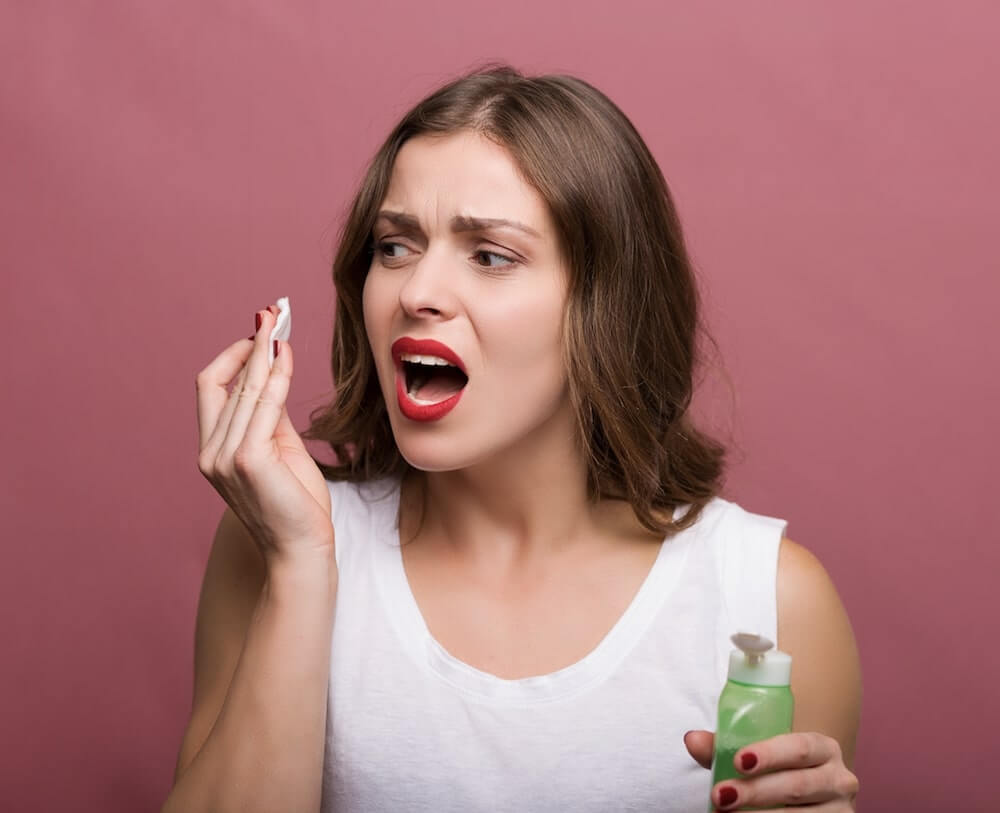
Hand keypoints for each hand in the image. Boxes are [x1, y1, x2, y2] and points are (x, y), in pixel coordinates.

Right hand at [196, 306, 334, 566]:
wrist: (303, 549)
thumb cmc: (295, 503)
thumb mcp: (279, 449)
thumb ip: (270, 413)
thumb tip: (274, 371)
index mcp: (212, 449)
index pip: (210, 387)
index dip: (233, 355)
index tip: (260, 333)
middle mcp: (210, 452)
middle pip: (222, 381)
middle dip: (250, 344)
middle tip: (272, 313)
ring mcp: (223, 458)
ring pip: (243, 389)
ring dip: (264, 354)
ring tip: (281, 327)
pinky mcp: (247, 460)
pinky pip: (263, 406)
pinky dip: (276, 377)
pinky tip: (288, 357)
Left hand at [684, 729, 858, 810]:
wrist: (809, 803)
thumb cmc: (780, 773)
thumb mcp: (758, 756)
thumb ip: (725, 748)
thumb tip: (692, 739)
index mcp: (822, 748)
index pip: (800, 747)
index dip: (770, 754)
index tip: (738, 761)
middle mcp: (839, 779)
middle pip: (796, 786)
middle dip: (755, 792)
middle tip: (720, 796)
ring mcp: (841, 811)